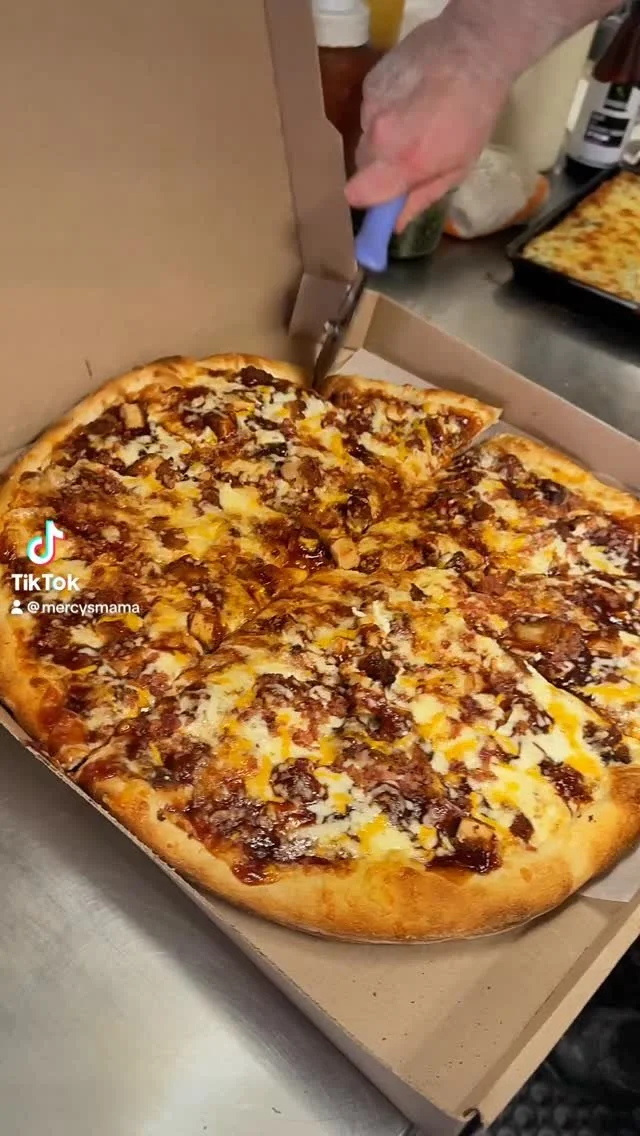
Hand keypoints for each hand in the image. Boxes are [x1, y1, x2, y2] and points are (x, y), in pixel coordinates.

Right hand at [345, 19, 510, 230]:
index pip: (356, 195)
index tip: (382, 197)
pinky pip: (368, 111)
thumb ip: (421, 198)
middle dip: (380, 168)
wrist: (475, 48)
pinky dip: (384, 111)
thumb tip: (395, 225)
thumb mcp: (458, 167)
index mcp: (402, 163)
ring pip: (365, 137)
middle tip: (407, 157)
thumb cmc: (475, 114)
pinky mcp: (368, 83)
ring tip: (413, 120)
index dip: (369, 200)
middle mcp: (379, 136)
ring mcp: (370, 106)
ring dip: (382, 138)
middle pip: (361, 167)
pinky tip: (408, 98)